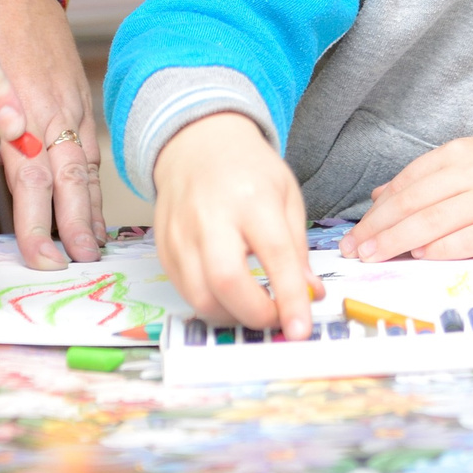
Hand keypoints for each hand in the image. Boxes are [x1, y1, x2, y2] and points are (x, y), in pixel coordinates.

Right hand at [152, 112, 316, 338]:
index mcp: (252, 198)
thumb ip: (297, 248)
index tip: (301, 329)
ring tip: (252, 308)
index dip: (290, 297)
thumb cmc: (248, 169)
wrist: (197, 143)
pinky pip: (182, 291)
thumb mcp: (286, 195)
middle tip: (276, 319)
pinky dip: (209, 304)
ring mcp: (180, 232)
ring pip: (199, 295)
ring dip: (231, 316)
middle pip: (226, 281)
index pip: (275, 255)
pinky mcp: (162, 247)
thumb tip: (310, 294)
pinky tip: (227, 296)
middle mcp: (211, 216)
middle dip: (255, 314)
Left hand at [340, 137, 472, 261]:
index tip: (354, 232)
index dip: (376, 211)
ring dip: (396, 242)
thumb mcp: (471, 160)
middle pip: (411, 203)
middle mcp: (471, 173)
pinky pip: (467, 240)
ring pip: (431, 222)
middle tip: (353, 250)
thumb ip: (425, 178)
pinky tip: (419, 256)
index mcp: (458, 154)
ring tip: (373, 257)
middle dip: (377, 229)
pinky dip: (440, 249)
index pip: (405, 184)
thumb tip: (380, 196)